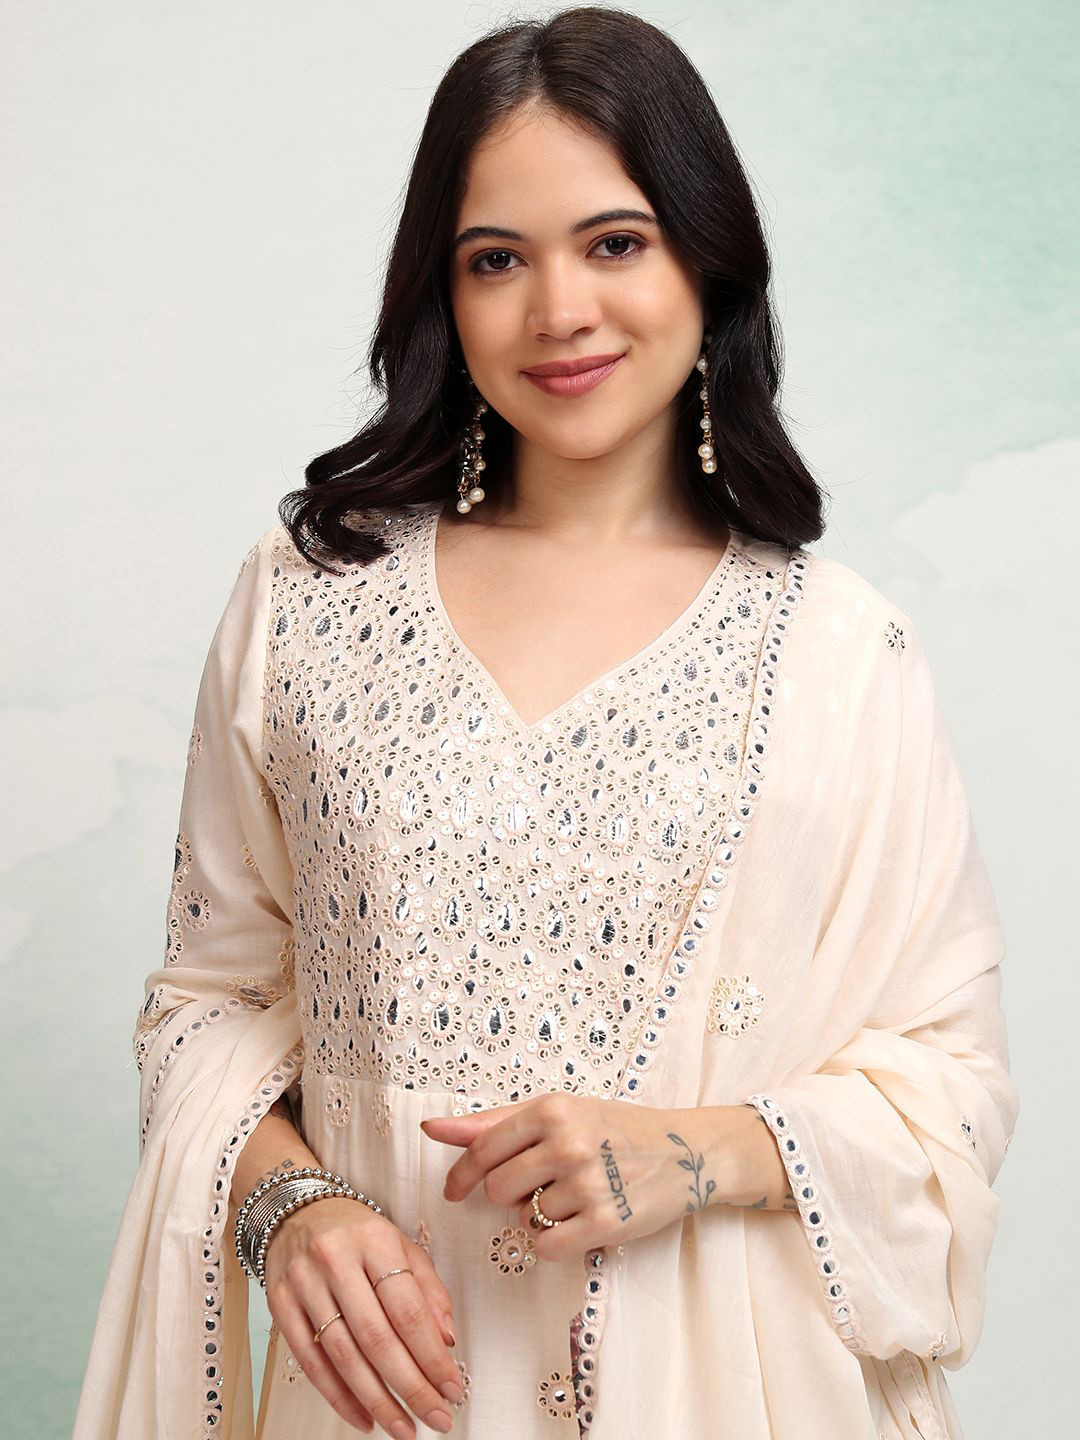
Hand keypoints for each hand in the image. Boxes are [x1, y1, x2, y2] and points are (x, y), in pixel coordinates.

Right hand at [263, 1196, 464, 1436]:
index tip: (453, 1388)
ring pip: (343, 1355)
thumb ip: (428, 1289)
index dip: (432, 1355)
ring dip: (377, 1401)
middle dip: (411, 1387)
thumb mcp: (400, 1245)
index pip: (408, 1309)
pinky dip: (338, 1397)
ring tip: (403, 1428)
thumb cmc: (357, 1233)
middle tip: (436, 1418)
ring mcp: (304, 1283)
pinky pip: (311, 1362)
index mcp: (375, 1240)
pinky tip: (363, 1418)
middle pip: (377, 1337)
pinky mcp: (280, 1305)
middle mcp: (336, 1260)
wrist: (297, 1210)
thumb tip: (447, 1340)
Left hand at [420, 1094, 745, 1261]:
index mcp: (551, 1109)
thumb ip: (493, 1123)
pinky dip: (555, 1242)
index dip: (461, 1175)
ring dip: (539, 1217)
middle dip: (510, 1195)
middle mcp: (568, 1143)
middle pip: (498, 1189)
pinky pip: (548, 1247)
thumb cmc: (612, 1128)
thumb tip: (432, 1128)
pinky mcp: (606, 1221)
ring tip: (574, 1197)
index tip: (453, 1192)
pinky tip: (578, 1222)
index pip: (483, 1149)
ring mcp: (588, 1183)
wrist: (685, 1151)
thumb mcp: (557, 1112)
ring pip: (525, 1219)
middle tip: (542, 1185)